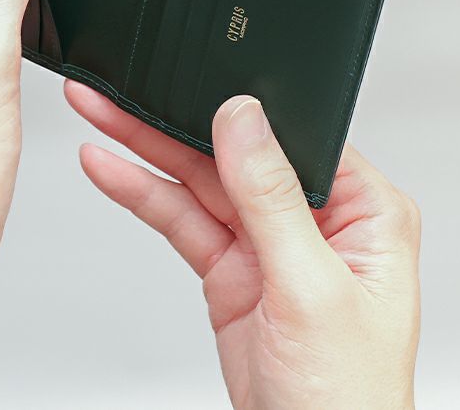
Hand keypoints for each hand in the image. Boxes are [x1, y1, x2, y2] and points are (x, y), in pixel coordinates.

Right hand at [65, 84, 420, 409]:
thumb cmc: (348, 395)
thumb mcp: (311, 288)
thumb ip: (272, 199)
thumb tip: (243, 120)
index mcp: (361, 207)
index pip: (291, 136)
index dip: (235, 108)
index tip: (183, 81)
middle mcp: (313, 215)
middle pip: (231, 154)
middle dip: (170, 123)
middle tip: (116, 96)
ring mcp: (266, 240)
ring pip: (198, 180)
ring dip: (145, 150)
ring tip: (98, 117)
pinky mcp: (230, 265)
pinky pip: (182, 219)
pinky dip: (143, 193)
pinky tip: (110, 169)